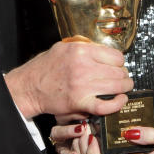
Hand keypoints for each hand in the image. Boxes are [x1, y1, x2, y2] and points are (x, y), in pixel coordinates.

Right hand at [4, 38, 132, 118]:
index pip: (115, 55)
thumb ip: (83, 47)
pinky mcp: (80, 103)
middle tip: (123, 78)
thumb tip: (103, 51)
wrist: (28, 87)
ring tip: (125, 88)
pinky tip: (121, 100)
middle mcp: (83, 67)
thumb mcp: (62, 48)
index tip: (118, 65)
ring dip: (125, 87)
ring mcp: (82, 86)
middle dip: (124, 75)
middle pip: (118, 71)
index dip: (119, 61)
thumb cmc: (44, 68)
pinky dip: (118, 103)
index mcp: (80, 51)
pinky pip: (106, 105)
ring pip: (117, 86)